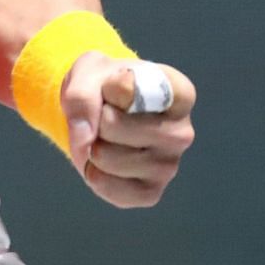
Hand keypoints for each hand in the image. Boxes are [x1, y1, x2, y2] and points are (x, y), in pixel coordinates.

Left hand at [60, 53, 195, 207]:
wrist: (103, 112)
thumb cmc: (106, 86)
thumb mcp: (89, 71)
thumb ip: (82, 94)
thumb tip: (86, 137)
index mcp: (179, 94)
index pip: (135, 89)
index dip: (109, 86)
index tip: (115, 85)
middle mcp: (182, 133)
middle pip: (112, 124)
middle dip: (95, 118)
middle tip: (107, 114)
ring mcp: (169, 167)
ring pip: (104, 156)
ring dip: (91, 145)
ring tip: (107, 136)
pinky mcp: (150, 193)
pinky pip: (104, 185)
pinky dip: (92, 171)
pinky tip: (106, 160)